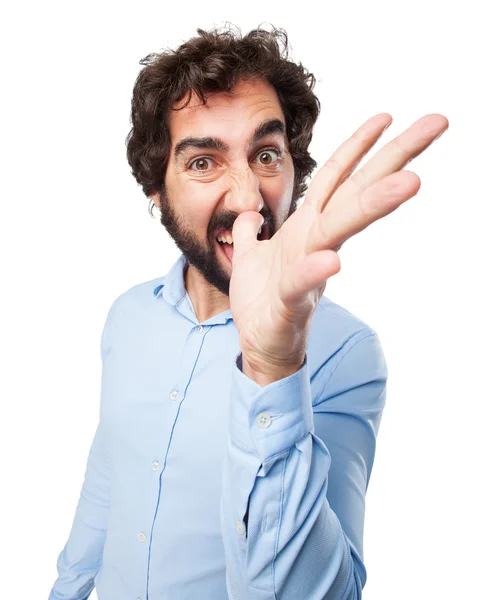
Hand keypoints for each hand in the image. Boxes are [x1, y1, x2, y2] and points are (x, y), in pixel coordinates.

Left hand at [229, 113, 448, 383]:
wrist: (259, 346)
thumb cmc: (262, 301)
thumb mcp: (249, 257)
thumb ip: (250, 232)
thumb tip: (249, 213)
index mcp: (305, 228)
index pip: (336, 178)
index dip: (358, 146)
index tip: (387, 116)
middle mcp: (314, 242)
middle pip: (357, 191)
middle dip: (395, 157)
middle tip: (437, 123)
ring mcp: (307, 270)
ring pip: (339, 229)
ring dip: (373, 206)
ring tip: (411, 181)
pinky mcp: (291, 302)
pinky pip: (301, 282)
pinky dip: (315, 270)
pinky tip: (333, 260)